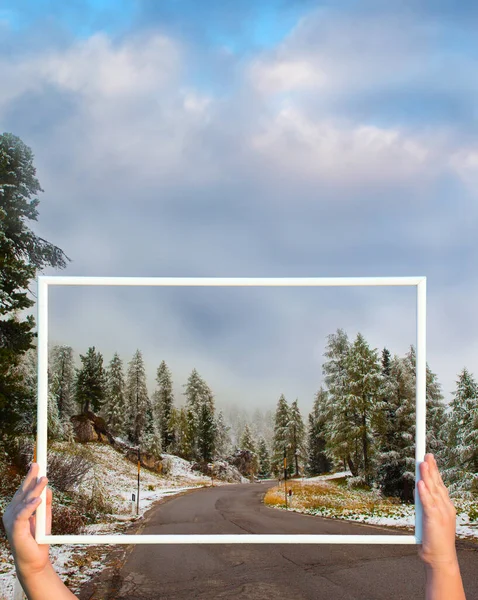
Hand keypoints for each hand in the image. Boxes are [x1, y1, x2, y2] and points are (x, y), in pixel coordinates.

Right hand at [1, 463, 51, 577]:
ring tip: (44, 479)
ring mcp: (12, 520)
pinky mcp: (15, 530)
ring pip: (24, 501)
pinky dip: (30, 507)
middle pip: (22, 491)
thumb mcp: (45, 516)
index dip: (29, 476)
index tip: (36, 463)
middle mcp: (12, 512)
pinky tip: (37, 500)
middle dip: (30, 477)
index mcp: (18, 508)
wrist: (35, 560)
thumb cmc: (39, 538)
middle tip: (38, 464)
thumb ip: (46, 503)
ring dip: (34, 490)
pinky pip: (22, 515)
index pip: (23, 489)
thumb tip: (48, 488)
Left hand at [417, 453, 457, 568]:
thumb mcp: (431, 518)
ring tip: (423, 464)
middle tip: (426, 455)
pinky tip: (420, 484)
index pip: (440, 485)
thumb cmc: (434, 540)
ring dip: (427, 476)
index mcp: (446, 507)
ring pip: (433, 491)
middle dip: (431, 469)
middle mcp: (446, 508)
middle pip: (437, 484)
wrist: (441, 559)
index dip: (434, 471)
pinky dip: (423, 493)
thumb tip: (418, 489)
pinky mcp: (434, 520)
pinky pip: (428, 504)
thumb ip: (426, 504)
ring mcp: (441, 513)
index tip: (430, 459)